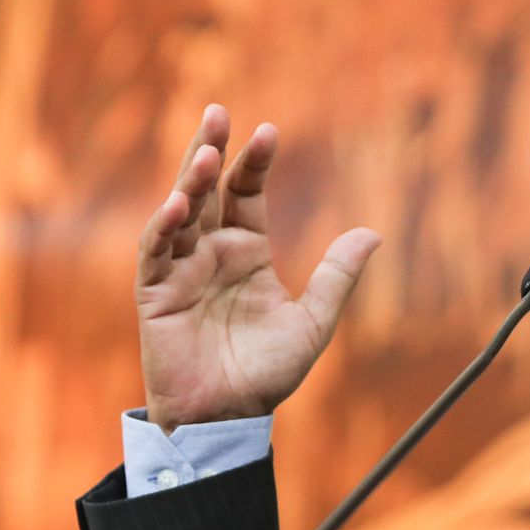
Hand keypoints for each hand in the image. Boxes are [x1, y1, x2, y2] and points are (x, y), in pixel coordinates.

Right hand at [136, 104, 380, 432]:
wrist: (228, 419)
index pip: (246, 196)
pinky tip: (177, 204)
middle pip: (207, 190)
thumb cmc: (267, 374)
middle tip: (218, 111)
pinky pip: (156, 253)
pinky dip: (164, 228)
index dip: (255, 164)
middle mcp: (210, 255)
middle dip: (210, 150)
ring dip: (188, 180)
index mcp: (247, 255)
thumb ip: (337, 277)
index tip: (269, 130)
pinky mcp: (155, 294)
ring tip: (208, 150)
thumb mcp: (313, 322)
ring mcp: (180, 271)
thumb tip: (374, 233)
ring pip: (179, 213)